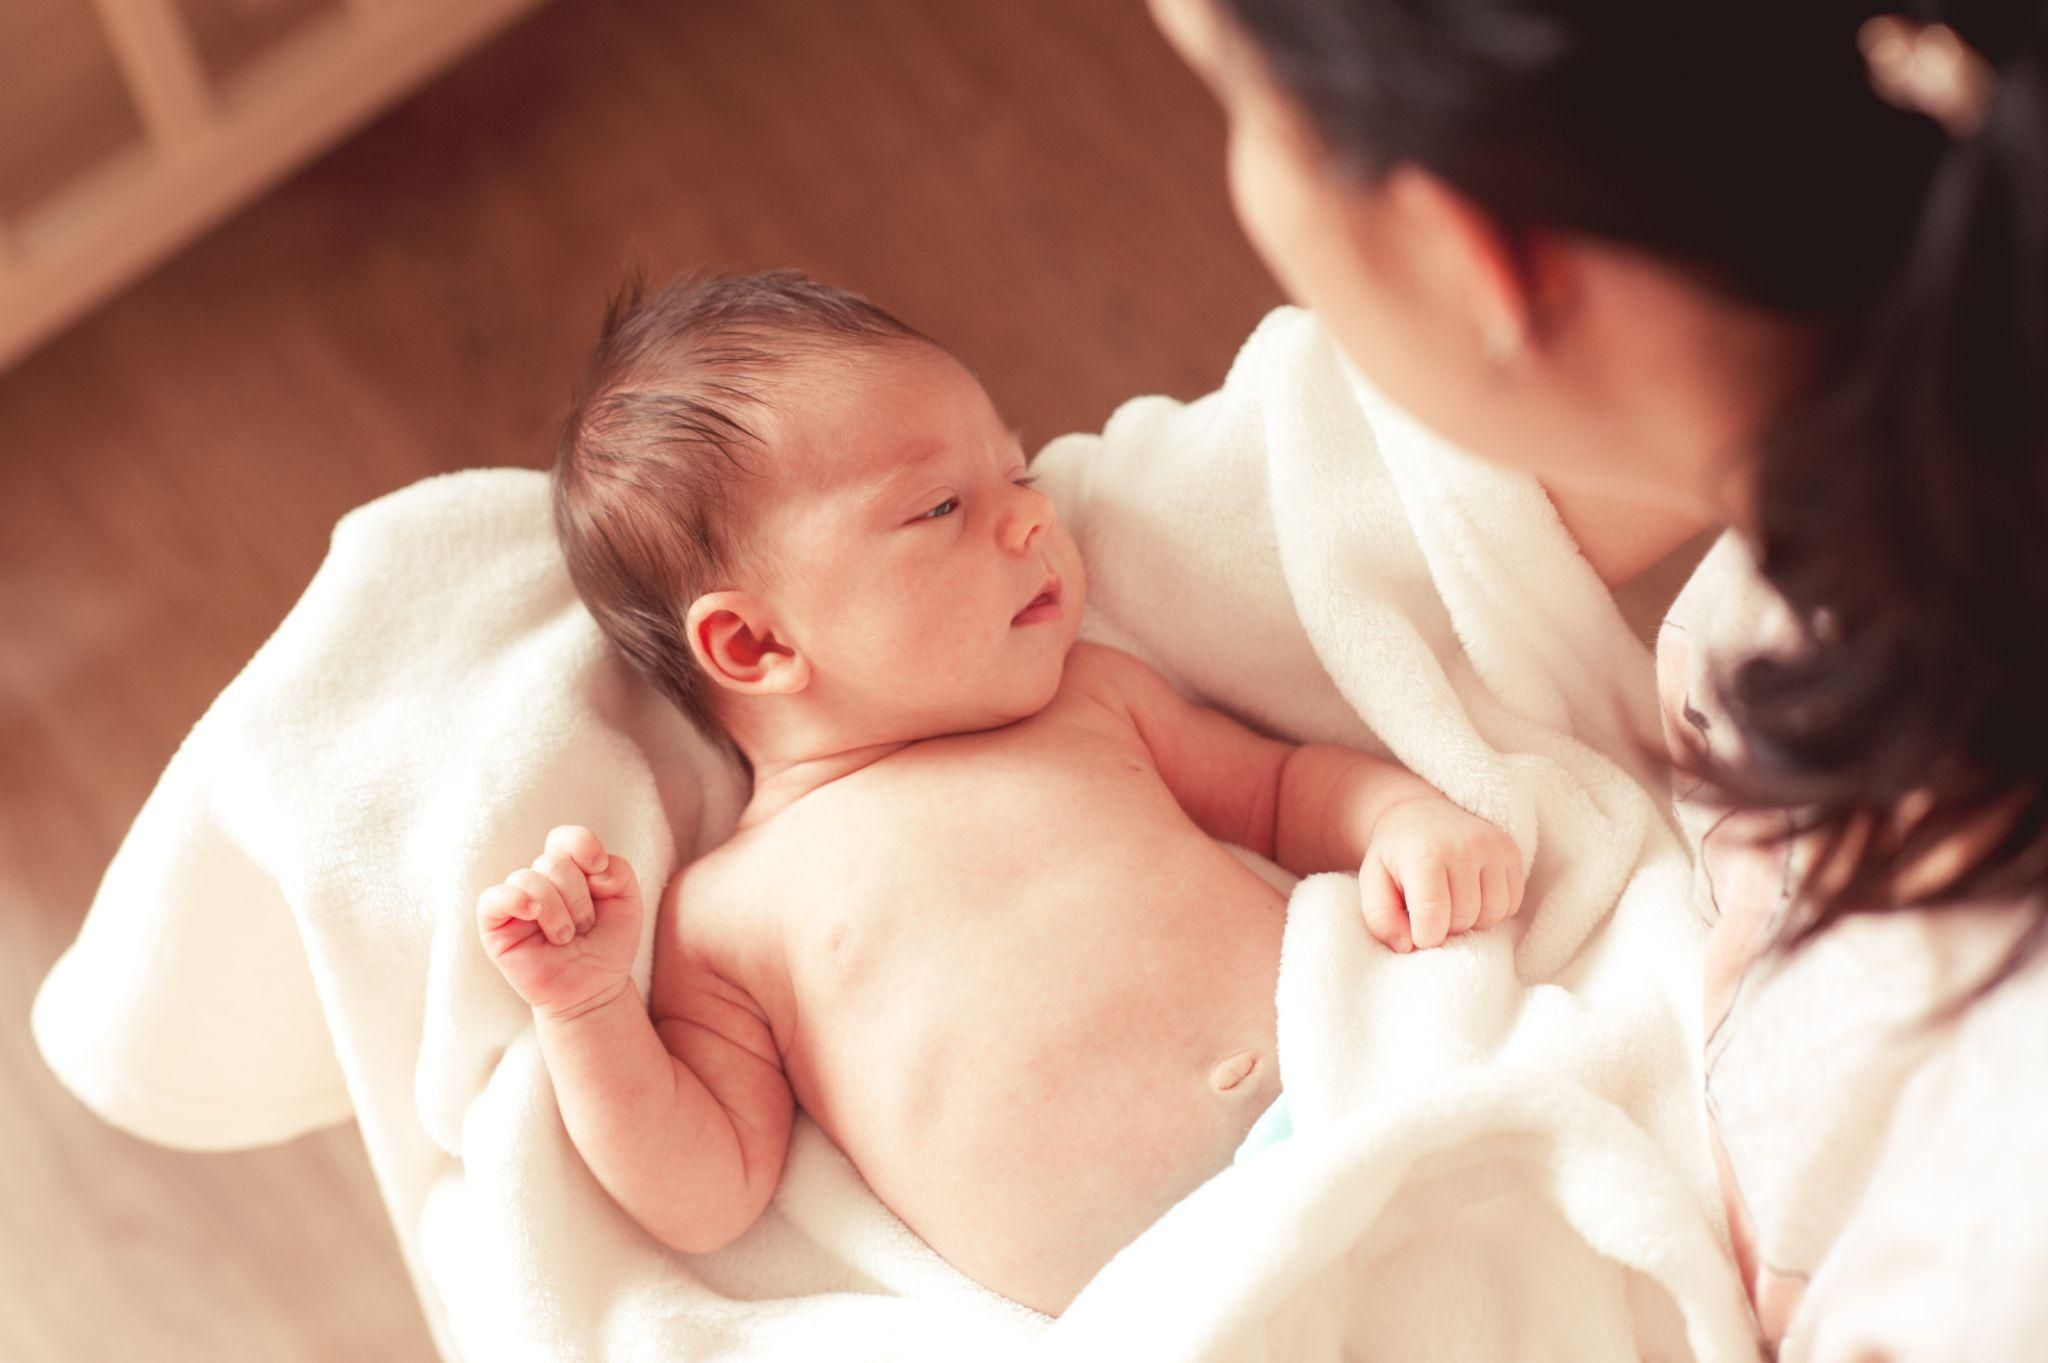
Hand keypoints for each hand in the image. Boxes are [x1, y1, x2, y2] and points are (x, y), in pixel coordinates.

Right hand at [476, 824, 644, 1018]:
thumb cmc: (608, 945)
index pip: (564, 838)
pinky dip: (514, 900)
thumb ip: (619, 870)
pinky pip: (492, 899)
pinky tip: (534, 914)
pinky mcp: (495, 927)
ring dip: (556, 909)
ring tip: (566, 937)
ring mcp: (515, 903)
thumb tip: (592, 866)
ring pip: (528, 878)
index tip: (600, 868)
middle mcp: (538, 882)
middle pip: (553, 861)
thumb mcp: (628, 902)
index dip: (582, 844)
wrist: (594, 990)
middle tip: (585, 926)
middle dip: (578, 895)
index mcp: (568, 871)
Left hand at [1359, 796, 1525, 951]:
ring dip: (1473, 921)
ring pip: (1493, 914)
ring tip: (1452, 904)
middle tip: (1432, 911)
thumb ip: (1380, 918)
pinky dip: (1493, 910)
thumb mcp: (1372, 882)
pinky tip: (1473, 896)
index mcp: (1425, 853)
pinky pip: (1512, 903)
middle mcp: (1463, 846)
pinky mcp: (1510, 851)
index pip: (1433, 915)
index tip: (1417, 933)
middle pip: (1465, 918)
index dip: (1425, 936)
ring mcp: (1492, 847)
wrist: (1420, 813)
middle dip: (1447, 927)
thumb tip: (1405, 946)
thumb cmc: (1395, 856)